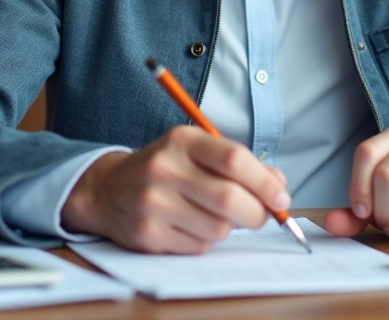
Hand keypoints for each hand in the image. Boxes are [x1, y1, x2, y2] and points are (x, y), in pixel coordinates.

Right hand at [60, 125, 289, 252]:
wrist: (108, 188)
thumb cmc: (165, 167)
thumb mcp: (197, 150)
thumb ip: (239, 164)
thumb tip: (278, 185)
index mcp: (182, 141)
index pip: (234, 160)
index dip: (265, 182)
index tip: (281, 197)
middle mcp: (164, 169)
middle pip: (229, 199)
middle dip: (257, 213)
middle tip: (262, 215)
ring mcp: (153, 203)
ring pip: (218, 228)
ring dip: (228, 228)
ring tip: (213, 215)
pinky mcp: (147, 234)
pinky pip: (198, 247)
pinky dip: (205, 241)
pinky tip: (190, 225)